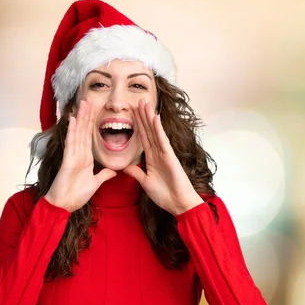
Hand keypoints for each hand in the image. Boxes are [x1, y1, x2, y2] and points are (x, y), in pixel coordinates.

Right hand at [45, 99, 116, 211]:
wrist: (64, 205)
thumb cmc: (76, 195)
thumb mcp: (94, 183)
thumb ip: (103, 175)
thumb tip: (113, 171)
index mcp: (85, 158)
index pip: (89, 136)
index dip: (91, 123)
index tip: (94, 110)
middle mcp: (78, 154)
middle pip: (83, 130)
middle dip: (86, 115)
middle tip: (88, 99)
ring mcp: (72, 156)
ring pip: (77, 133)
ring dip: (80, 118)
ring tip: (83, 103)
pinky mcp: (67, 160)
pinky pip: (71, 143)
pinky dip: (72, 131)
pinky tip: (73, 119)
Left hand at [124, 98, 203, 215]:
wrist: (178, 203)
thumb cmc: (165, 195)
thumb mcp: (145, 182)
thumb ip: (136, 172)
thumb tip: (125, 167)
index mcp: (152, 158)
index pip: (143, 137)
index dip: (137, 124)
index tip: (132, 112)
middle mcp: (158, 152)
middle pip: (148, 130)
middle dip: (142, 115)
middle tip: (138, 100)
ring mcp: (164, 153)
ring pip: (154, 131)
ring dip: (149, 117)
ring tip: (145, 103)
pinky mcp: (170, 156)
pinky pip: (162, 139)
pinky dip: (158, 128)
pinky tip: (155, 117)